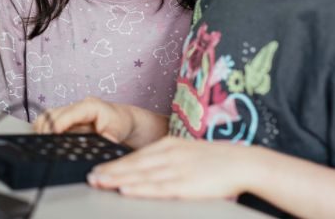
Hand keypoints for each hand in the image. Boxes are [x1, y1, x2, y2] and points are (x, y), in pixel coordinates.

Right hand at [33, 97, 132, 142]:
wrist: (124, 120)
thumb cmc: (121, 123)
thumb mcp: (119, 131)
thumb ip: (110, 138)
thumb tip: (103, 144)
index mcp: (89, 106)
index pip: (68, 114)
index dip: (57, 124)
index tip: (50, 136)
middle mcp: (77, 106)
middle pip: (53, 113)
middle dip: (45, 128)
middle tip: (42, 144)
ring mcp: (71, 112)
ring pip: (48, 116)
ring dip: (41, 127)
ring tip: (39, 142)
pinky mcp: (68, 119)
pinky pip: (50, 121)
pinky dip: (43, 128)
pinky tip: (41, 139)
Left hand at [88, 136, 253, 199]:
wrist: (243, 162)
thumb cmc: (215, 161)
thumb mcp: (187, 152)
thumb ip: (167, 158)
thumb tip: (146, 168)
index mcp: (169, 145)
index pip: (136, 156)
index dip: (115, 164)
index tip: (97, 169)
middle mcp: (169, 154)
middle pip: (134, 165)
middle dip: (110, 172)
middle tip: (90, 177)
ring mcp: (177, 169)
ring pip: (141, 175)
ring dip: (118, 180)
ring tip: (99, 183)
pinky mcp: (187, 184)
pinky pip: (158, 187)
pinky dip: (140, 189)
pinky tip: (125, 190)